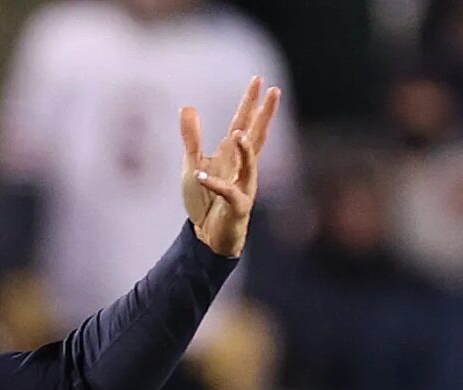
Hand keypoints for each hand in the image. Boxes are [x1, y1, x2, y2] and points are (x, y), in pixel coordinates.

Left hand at [181, 76, 280, 257]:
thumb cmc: (205, 200)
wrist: (208, 236)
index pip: (244, 123)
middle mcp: (243, 167)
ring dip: (244, 149)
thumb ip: (192, 137)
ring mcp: (243, 186)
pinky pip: (228, 193)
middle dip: (265, 115)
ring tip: (237, 134)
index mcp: (232, 155)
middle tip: (274, 91)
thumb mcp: (193, 164)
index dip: (250, 102)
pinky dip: (215, 185)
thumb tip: (188, 106)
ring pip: (250, 164)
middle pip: (256, 136)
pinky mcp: (237, 206)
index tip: (259, 80)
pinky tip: (201, 176)